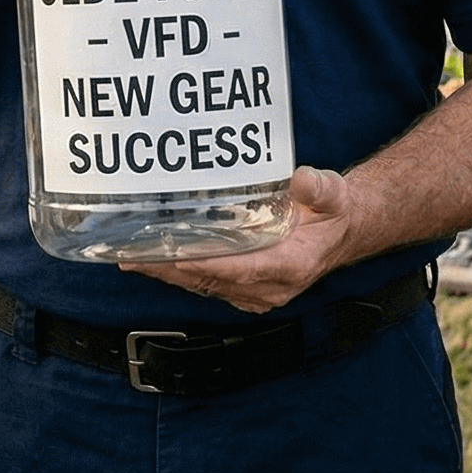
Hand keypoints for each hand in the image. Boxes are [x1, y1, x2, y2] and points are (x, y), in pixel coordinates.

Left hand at [120, 166, 362, 314]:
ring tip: (132, 261)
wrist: (339, 234)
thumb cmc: (331, 213)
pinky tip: (154, 263)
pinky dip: (179, 275)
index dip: (208, 265)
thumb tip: (303, 180)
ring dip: (168, 275)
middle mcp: (271, 286)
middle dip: (171, 271)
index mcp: (290, 265)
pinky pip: (206, 284)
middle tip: (134, 259)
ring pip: (204, 286)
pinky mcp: (245, 289)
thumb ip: (319, 188)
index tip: (177, 258)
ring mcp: (256, 292)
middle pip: (212, 280)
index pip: (243, 269)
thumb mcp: (332, 194)